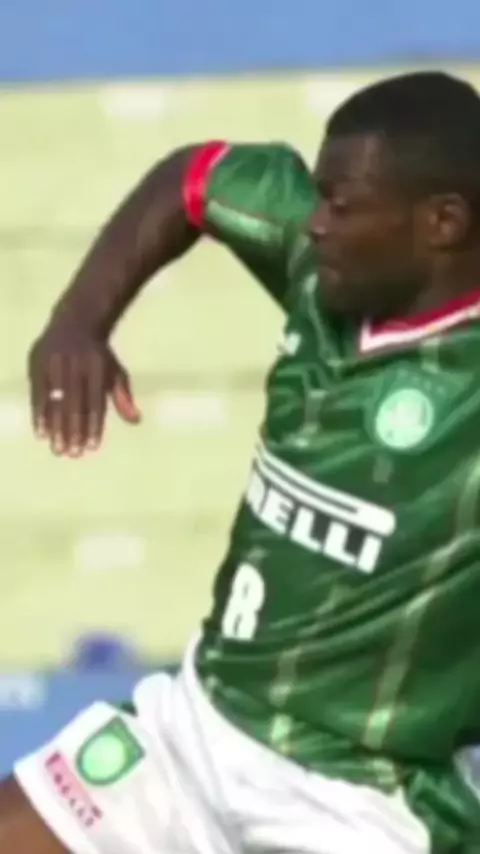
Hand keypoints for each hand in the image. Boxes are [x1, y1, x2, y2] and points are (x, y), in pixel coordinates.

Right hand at [28, 325, 140, 456]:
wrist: (75, 322)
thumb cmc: (98, 357)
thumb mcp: (115, 371)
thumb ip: (122, 396)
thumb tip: (136, 420)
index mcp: (97, 366)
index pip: (95, 401)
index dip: (93, 424)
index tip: (92, 447)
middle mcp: (74, 363)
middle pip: (73, 403)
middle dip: (73, 430)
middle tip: (72, 455)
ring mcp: (53, 362)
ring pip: (54, 400)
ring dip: (55, 426)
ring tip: (57, 449)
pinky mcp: (37, 362)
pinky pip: (37, 392)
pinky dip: (38, 414)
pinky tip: (41, 433)